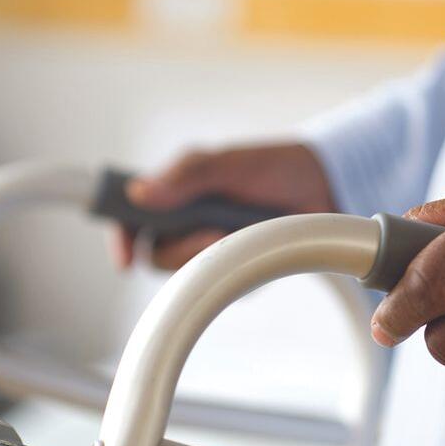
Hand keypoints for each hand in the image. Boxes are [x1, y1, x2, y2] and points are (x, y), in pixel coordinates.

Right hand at [111, 143, 334, 269]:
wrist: (323, 185)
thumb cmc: (272, 167)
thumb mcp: (227, 165)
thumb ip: (186, 177)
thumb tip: (139, 192)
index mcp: (175, 192)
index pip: (131, 219)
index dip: (122, 239)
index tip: (126, 259)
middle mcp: (187, 220)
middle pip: (157, 254)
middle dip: (181, 249)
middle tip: (214, 234)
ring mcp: (210, 243)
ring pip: (187, 270)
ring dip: (209, 256)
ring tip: (238, 233)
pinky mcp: (235, 262)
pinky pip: (223, 280)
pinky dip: (236, 268)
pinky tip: (255, 245)